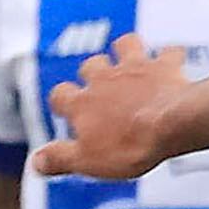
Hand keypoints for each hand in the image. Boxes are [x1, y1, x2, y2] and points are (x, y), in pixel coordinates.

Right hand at [33, 34, 192, 182]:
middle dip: (92, 72)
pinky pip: (167, 52)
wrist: (172, 125)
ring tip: (127, 58)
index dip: (61, 100)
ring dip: (124, 50)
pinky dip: (168, 55)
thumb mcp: (87, 161)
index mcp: (83, 104)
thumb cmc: (131, 144)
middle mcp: (105, 79)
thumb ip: (60, 158)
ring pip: (124, 46)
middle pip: (90, 66)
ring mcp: (135, 69)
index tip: (65, 108)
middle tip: (97, 84)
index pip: (60, 95)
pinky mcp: (164, 66)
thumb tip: (37, 162)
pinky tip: (170, 60)